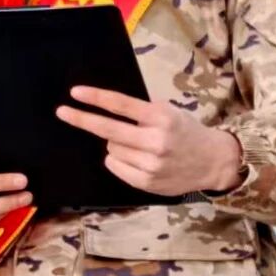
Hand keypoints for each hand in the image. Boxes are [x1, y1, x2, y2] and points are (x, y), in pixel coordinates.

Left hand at [55, 86, 242, 197]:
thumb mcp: (168, 111)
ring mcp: (150, 164)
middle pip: (108, 129)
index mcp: (160, 117)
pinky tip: (134, 157)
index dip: (95, 98)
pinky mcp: (146, 182)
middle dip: (82, 119)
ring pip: (111, 148)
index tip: (75, 93)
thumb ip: (141, 111)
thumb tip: (104, 107)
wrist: (213, 161)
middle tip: (62, 112)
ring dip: (115, 143)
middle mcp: (155, 140)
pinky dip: (117, 159)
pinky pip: (115, 166)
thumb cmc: (186, 131)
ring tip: (136, 143)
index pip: (121, 104)